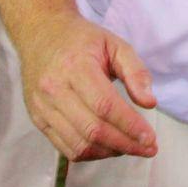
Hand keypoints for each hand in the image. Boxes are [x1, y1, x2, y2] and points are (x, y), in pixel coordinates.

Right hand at [19, 13, 157, 161]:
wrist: (41, 33)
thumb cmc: (82, 39)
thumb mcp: (114, 44)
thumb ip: (136, 71)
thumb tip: (149, 103)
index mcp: (75, 66)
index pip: (105, 106)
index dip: (130, 126)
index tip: (150, 139)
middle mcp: (54, 88)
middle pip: (93, 129)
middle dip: (125, 144)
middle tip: (148, 148)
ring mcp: (42, 106)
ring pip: (79, 144)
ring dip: (109, 152)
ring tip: (130, 147)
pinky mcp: (37, 118)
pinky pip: (65, 148)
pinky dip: (90, 154)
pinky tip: (108, 147)